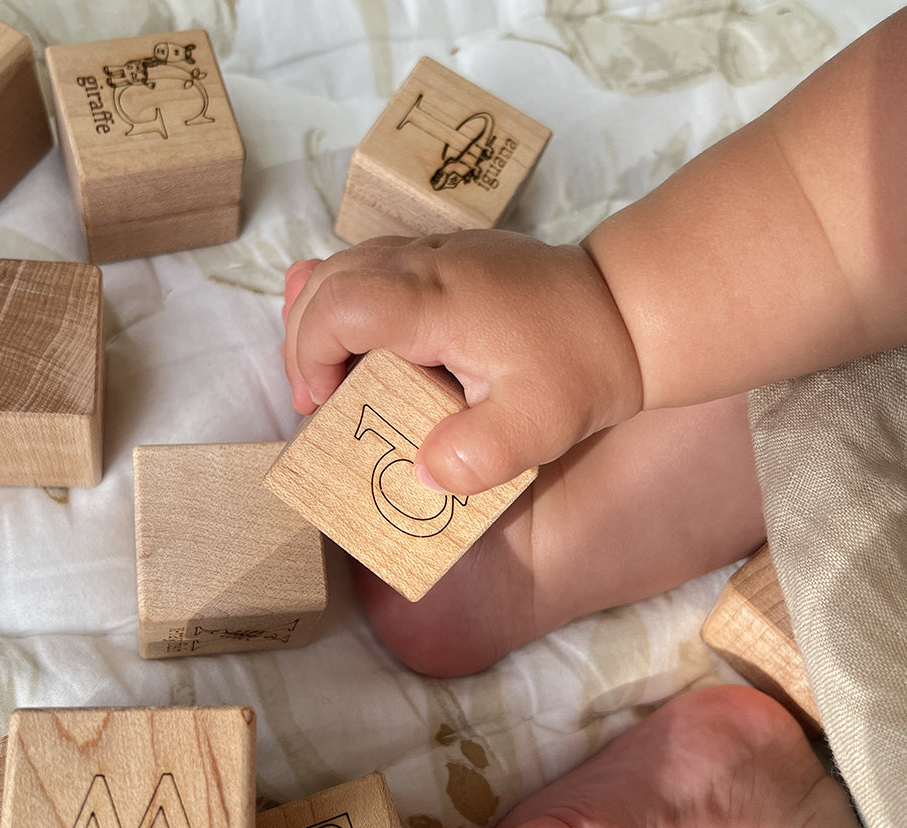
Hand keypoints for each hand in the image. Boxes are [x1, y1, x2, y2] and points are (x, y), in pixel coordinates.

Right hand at [282, 230, 642, 494]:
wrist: (628, 309)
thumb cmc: (584, 364)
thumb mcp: (539, 426)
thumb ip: (478, 455)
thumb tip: (421, 474)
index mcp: (440, 300)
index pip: (340, 306)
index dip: (312, 353)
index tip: (326, 402)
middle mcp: (429, 260)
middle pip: (328, 279)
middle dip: (303, 340)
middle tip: (316, 402)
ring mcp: (437, 249)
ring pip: (344, 264)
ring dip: (321, 318)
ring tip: (329, 377)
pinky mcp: (447, 255)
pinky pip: (373, 263)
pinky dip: (348, 300)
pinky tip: (359, 341)